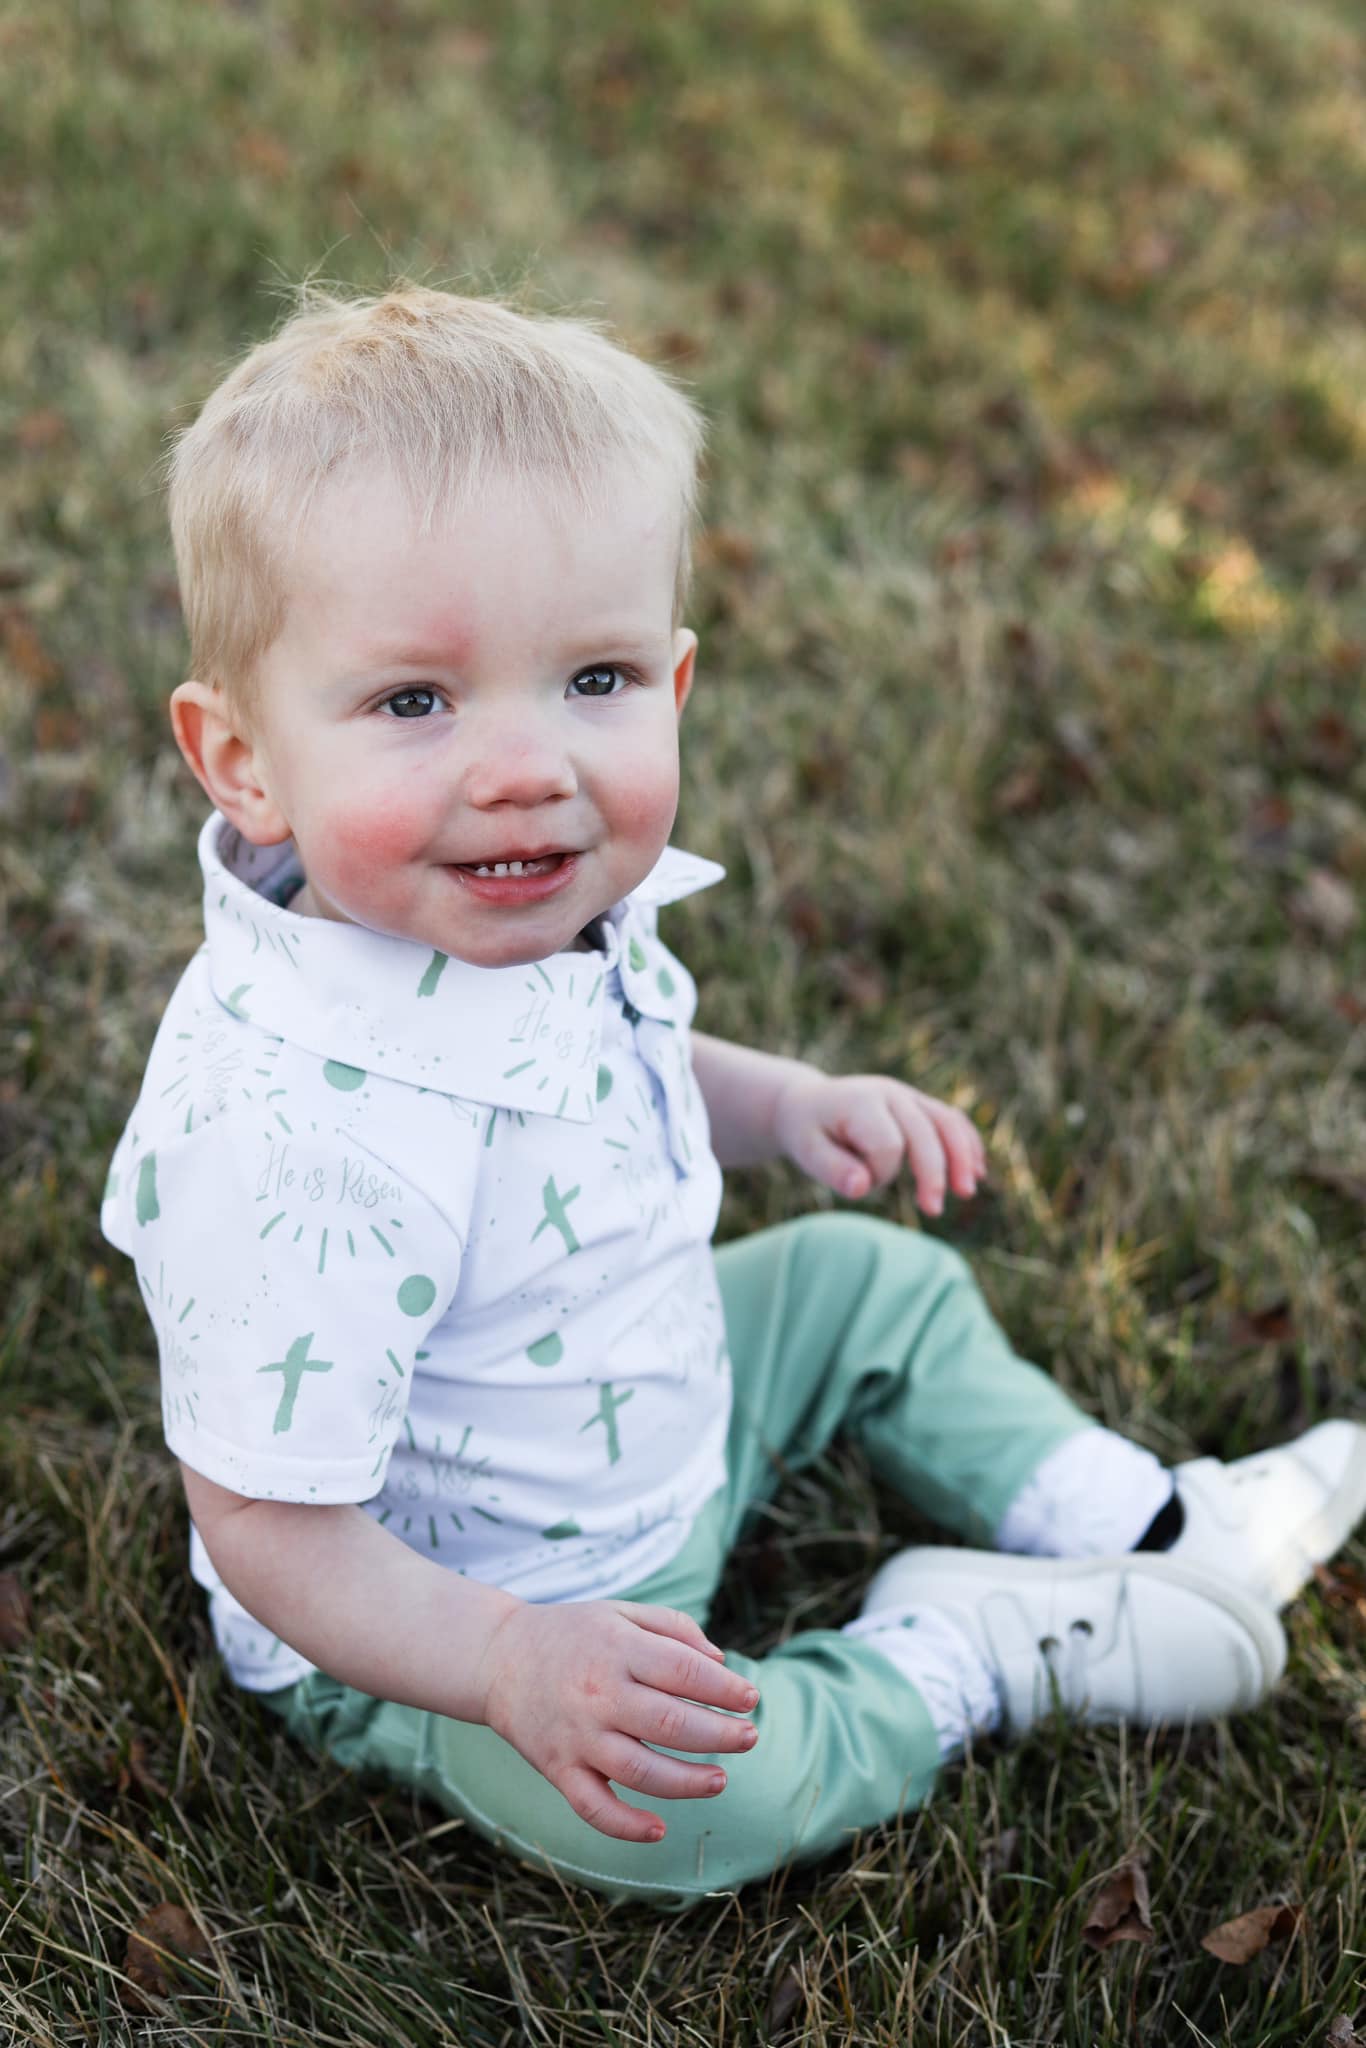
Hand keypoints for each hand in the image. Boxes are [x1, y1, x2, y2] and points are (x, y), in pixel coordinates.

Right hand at [476, 1599, 759, 1842]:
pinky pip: (593, 1807)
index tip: (750, 1698)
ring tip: (720, 1779)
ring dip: (686, 1781)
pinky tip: (660, 1829)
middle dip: (718, 1735)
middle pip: (669, 1722)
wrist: (497, 1657)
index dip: (724, 1689)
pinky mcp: (557, 1769)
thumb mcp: (621, 1612)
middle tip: (749, 1738)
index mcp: (617, 1649)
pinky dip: (626, 1826)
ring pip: (639, 1770)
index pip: (683, 1671)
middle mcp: (598, 1694)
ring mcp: (577, 1736)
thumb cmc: (571, 1633)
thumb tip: (721, 1664)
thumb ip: (673, 1629)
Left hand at [772, 1069, 986, 1212]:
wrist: (808, 1103)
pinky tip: (978, 1171)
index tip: (859, 1181)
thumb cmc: (808, 1132)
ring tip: (968, 1192)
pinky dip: (967, 1144)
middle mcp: (889, 1093)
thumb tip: (861, 1187)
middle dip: (933, 1172)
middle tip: (932, 1211)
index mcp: (860, 1102)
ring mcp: (907, 1096)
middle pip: (925, 1132)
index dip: (879, 1172)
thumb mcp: (807, 1152)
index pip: (887, 1144)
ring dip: (962, 1157)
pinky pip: (951, 1121)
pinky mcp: (919, 1104)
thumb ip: (833, 1170)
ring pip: (947, 1122)